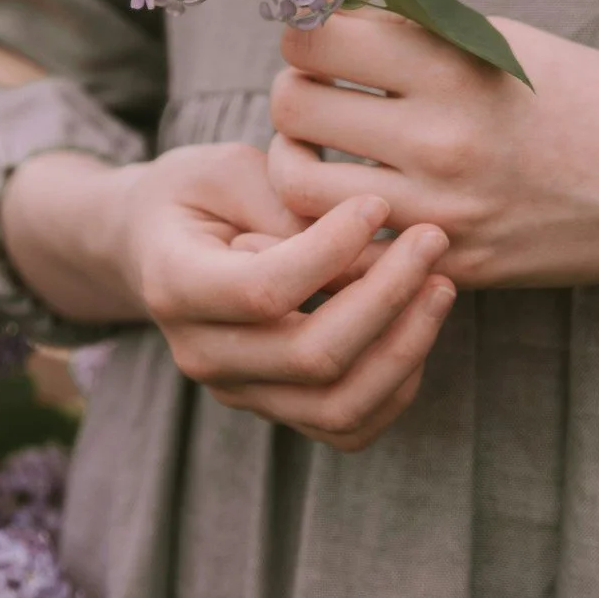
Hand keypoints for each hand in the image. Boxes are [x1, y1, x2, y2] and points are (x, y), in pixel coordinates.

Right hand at [0, 144, 456, 450]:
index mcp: (175, 285)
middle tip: (432, 238)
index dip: (332, 250)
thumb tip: (362, 237)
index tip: (377, 203)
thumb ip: (285, 201)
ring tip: (440, 284)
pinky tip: (417, 325)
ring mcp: (239, 392)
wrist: (158, 247)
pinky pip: (349, 426)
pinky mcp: (275, 408)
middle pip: (311, 356)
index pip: (262, 291)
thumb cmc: (199, 195)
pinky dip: (396, 385)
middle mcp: (201, 354)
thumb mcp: (227, 171)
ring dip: (405, 347)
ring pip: (338, 405)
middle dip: (388, 297)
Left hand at [267, 8, 598, 291]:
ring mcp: (438, 212)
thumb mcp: (505, 43)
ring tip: (322, 146)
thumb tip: (325, 18)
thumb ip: (416, 33)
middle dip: (295, 88)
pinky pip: (343, 245)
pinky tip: (346, 201)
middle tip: (319, 89)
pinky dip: (328, 221)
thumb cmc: (589, 100)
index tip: (320, 36)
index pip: (317, 37)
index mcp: (455, 69)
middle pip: (292, 104)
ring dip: (295, 156)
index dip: (306, 29)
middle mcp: (439, 140)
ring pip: (297, 181)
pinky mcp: (444, 263)